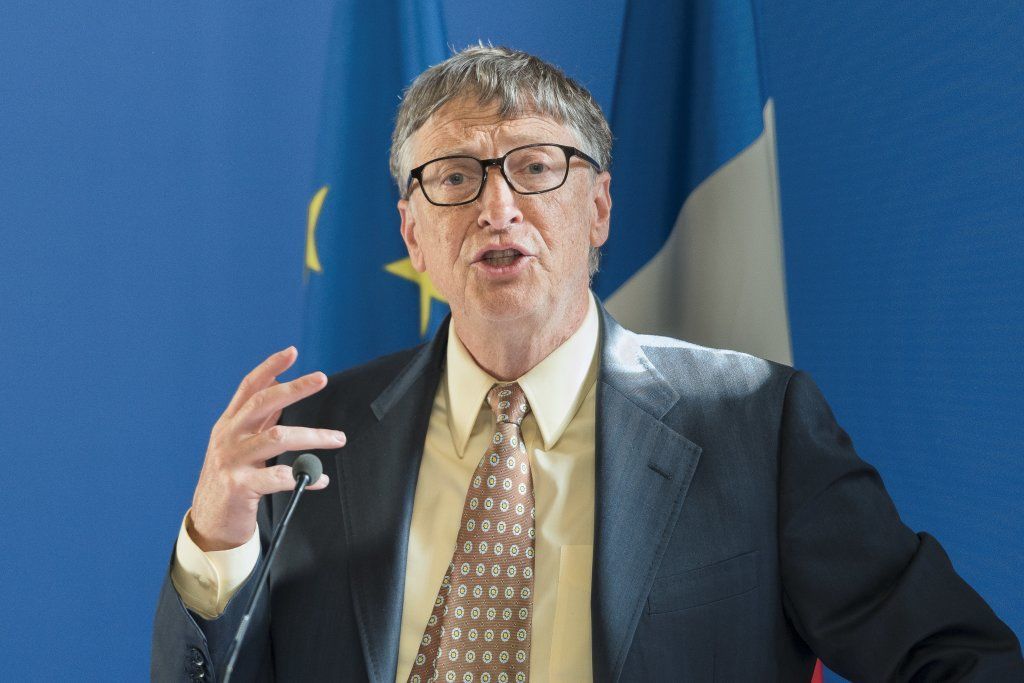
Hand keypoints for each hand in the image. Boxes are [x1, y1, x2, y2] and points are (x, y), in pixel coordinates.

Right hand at [188, 346, 344, 550]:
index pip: (249, 387)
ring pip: (278, 437)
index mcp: (229, 424)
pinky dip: (305, 476)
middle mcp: (228, 437)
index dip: (270, 367)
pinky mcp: (239, 486)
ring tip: (338, 438)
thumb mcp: (240, 444)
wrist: (209, 521)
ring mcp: (232, 460)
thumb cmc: (231, 478)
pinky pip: (279, 477)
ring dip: (313, 436)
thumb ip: (259, 420)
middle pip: (263, 403)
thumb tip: (281, 388)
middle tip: (322, 378)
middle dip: (294, 388)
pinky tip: (320, 479)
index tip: (292, 352)